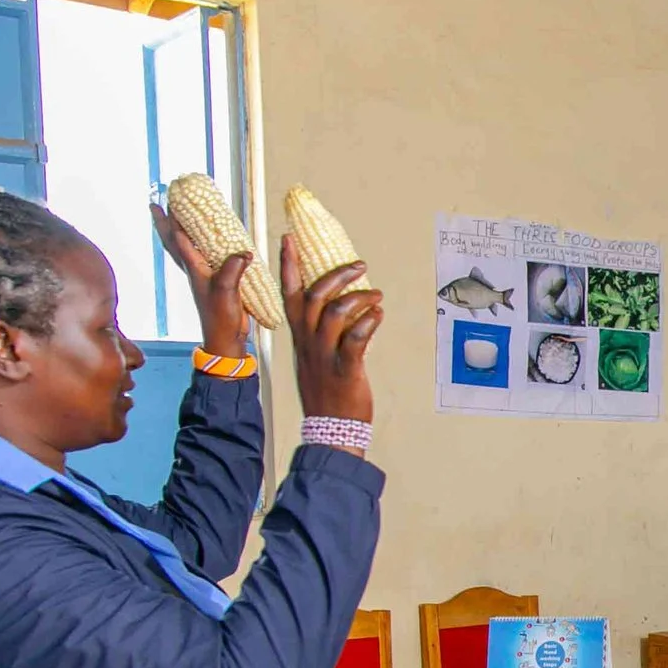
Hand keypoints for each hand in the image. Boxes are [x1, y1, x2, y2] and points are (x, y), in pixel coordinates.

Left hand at [153, 201, 250, 354]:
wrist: (226, 339)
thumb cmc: (221, 318)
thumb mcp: (226, 292)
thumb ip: (232, 269)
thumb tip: (243, 252)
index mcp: (194, 269)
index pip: (179, 239)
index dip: (174, 220)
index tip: (169, 200)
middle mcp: (195, 269)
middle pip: (174, 241)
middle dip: (164, 222)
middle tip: (156, 203)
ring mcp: (205, 275)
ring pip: (186, 247)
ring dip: (179, 230)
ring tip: (176, 215)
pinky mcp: (217, 281)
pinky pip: (206, 256)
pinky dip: (203, 244)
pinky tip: (208, 240)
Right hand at [282, 235, 379, 421]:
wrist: (330, 429)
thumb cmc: (326, 393)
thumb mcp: (315, 357)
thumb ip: (322, 332)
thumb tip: (340, 308)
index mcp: (300, 337)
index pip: (289, 293)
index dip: (288, 265)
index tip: (290, 238)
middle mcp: (309, 342)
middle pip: (314, 296)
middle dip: (337, 275)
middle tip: (359, 265)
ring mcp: (325, 355)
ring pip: (336, 313)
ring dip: (360, 298)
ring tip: (377, 296)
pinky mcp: (345, 369)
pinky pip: (356, 339)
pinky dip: (369, 322)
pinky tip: (378, 315)